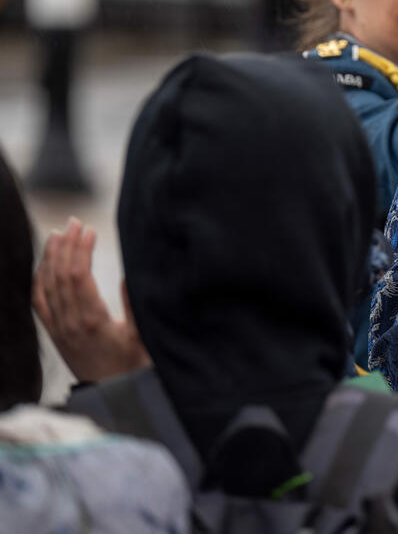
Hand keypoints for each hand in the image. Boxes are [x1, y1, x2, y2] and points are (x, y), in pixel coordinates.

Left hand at [32, 218, 149, 382]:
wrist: (113, 393)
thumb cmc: (134, 364)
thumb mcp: (142, 335)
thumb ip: (134, 306)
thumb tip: (128, 274)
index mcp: (93, 321)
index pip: (80, 278)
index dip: (81, 251)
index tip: (89, 229)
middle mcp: (70, 323)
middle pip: (61, 277)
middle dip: (66, 246)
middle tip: (74, 221)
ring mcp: (58, 328)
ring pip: (47, 286)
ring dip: (51, 257)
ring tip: (59, 233)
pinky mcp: (54, 332)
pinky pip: (39, 301)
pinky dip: (40, 278)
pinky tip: (46, 263)